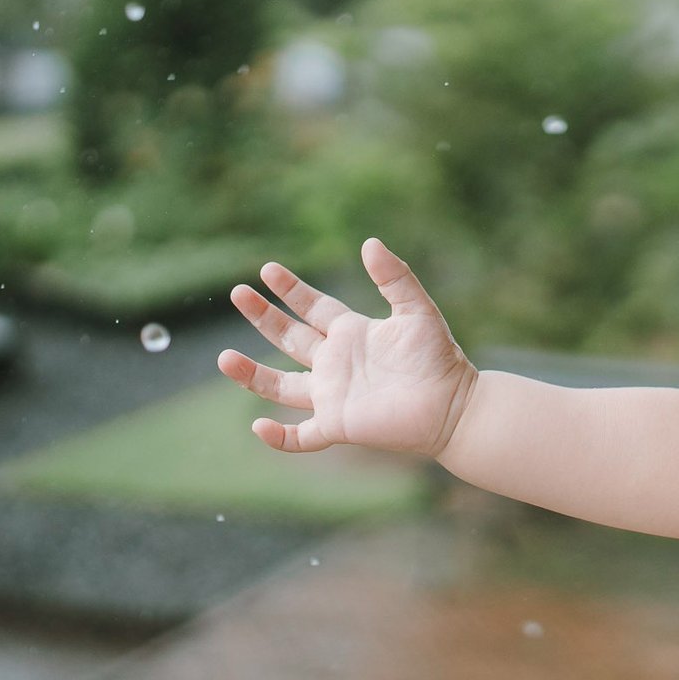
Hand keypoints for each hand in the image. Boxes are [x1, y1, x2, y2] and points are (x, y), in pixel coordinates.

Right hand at [217, 239, 477, 457]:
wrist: (454, 406)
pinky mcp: (339, 425)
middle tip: (237, 293)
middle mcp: (336, 364)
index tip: (267, 269)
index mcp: (352, 334)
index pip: (312, 308)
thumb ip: (395, 277)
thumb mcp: (417, 310)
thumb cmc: (439, 359)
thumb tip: (369, 242)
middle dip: (263, 317)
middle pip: (289, 338)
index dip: (290, 290)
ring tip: (223, 358)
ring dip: (252, 376)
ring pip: (281, 387)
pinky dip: (280, 437)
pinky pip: (302, 436)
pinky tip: (259, 427)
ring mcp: (334, 396)